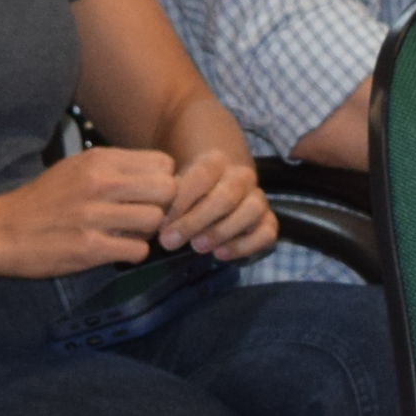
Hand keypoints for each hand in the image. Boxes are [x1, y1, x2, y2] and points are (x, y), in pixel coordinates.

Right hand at [0, 148, 175, 275]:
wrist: (1, 231)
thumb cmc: (43, 200)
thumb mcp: (76, 168)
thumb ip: (115, 167)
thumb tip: (159, 174)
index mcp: (98, 160)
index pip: (163, 164)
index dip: (163, 181)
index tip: (150, 195)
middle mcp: (99, 183)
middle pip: (167, 190)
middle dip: (162, 206)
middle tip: (144, 217)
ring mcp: (94, 215)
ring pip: (155, 221)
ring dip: (148, 232)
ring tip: (129, 234)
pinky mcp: (89, 248)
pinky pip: (137, 250)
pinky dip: (132, 253)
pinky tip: (116, 250)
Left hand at [158, 144, 276, 261]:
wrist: (213, 194)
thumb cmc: (187, 196)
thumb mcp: (172, 192)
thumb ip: (161, 206)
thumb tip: (147, 228)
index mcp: (216, 161)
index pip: (202, 176)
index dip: (181, 202)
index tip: (161, 225)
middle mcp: (242, 176)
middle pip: (226, 196)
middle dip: (196, 221)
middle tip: (171, 242)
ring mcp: (258, 198)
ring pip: (252, 210)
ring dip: (222, 231)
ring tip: (197, 247)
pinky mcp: (268, 221)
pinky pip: (267, 232)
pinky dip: (245, 245)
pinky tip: (221, 254)